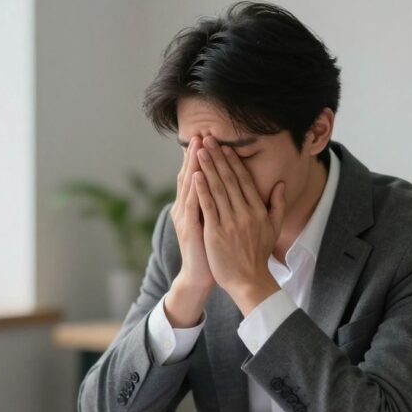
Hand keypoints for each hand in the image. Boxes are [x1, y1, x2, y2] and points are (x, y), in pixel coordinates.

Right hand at [165, 137, 214, 326]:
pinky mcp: (189, 228)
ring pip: (188, 187)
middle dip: (195, 155)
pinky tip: (197, 175)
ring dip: (192, 166)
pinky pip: (192, 205)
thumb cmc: (211, 251)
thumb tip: (226, 188)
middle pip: (190, 177)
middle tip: (200, 135)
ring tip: (197, 147)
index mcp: (192, 207)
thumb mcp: (213, 224)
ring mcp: (185, 218)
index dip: (201, 158)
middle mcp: (184, 209)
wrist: (199, 276)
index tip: (208, 139)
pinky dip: (194, 189)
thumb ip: (217, 205)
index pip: (197, 177)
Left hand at [194, 136, 285, 315]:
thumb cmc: (259, 255)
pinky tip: (195, 176)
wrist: (250, 281)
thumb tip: (280, 184)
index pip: (244, 180)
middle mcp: (245, 213)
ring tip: (198, 150)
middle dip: (217, 157)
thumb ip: (278, 205)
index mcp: (258, 211)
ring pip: (218, 189)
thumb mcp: (274, 229)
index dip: (233, 161)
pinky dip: (202, 190)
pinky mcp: (216, 233)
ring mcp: (230, 222)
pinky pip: (208, 207)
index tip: (224, 146)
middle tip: (207, 139)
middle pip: (229, 179)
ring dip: (207, 167)